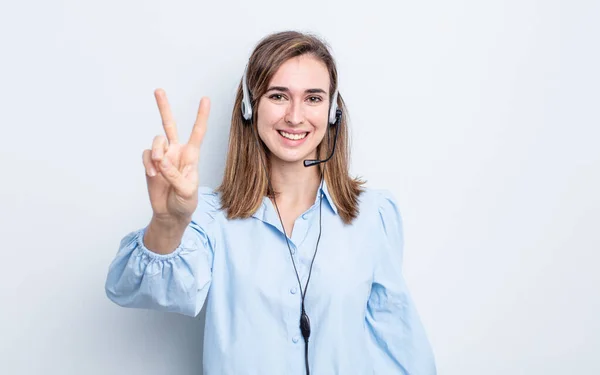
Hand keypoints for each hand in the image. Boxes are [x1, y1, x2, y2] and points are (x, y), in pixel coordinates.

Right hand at [142, 89, 209, 222]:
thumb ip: (174, 175)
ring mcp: (163, 157)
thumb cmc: (185, 203)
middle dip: (164, 108)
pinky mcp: (151, 164)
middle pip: (170, 125)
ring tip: (157, 169)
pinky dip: (148, 163)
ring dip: (156, 153)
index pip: (198, 132)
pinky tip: (152, 174)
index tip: (205, 99)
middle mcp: (177, 152)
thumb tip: (162, 160)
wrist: (170, 214)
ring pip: (156, 141)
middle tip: (158, 90)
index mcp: (191, 156)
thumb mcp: (186, 191)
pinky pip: (146, 155)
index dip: (201, 116)